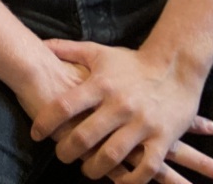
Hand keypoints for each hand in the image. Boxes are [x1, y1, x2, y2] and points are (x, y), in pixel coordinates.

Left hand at [31, 40, 212, 183]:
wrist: (176, 66)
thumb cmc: (132, 62)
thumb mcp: (98, 52)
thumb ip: (68, 49)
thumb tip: (41, 44)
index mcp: (100, 85)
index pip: (64, 106)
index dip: (45, 122)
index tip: (36, 133)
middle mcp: (119, 105)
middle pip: (85, 136)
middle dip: (67, 151)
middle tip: (61, 156)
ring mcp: (142, 123)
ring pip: (112, 154)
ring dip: (95, 168)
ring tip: (87, 170)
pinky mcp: (163, 138)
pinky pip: (147, 166)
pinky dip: (132, 179)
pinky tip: (120, 181)